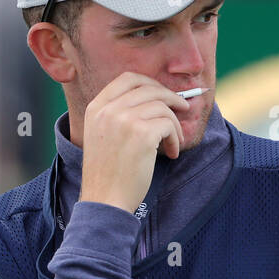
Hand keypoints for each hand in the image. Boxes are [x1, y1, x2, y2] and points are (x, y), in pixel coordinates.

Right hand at [80, 72, 188, 213]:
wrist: (104, 200)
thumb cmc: (107, 173)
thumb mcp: (102, 135)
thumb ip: (118, 114)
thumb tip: (155, 97)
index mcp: (96, 108)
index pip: (127, 79)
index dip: (150, 83)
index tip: (162, 94)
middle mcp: (108, 110)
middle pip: (150, 88)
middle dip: (170, 98)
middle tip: (182, 109)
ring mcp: (124, 120)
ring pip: (162, 107)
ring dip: (174, 124)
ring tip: (173, 142)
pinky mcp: (142, 134)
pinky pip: (169, 125)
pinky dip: (175, 139)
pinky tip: (170, 153)